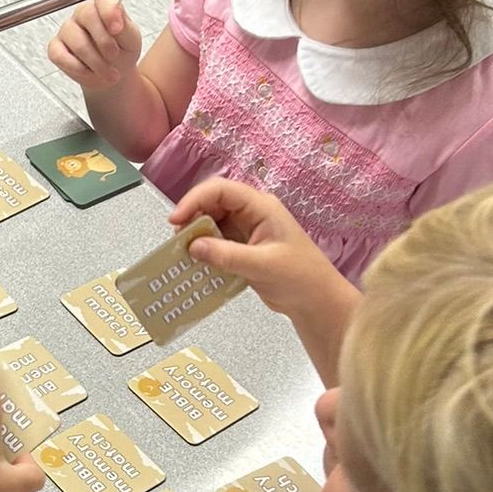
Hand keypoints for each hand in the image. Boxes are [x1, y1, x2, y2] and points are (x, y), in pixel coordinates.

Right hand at [47, 0, 142, 90]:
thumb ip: (125, 26)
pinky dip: (79, 69)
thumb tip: (116, 15)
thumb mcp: (131, 40)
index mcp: (103, 6)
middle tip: (115, 56)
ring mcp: (67, 30)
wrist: (112, 75)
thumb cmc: (122, 53)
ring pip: (77, 42)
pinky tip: (90, 72)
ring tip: (109, 72)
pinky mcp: (55, 48)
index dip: (109, 11)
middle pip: (87, 16)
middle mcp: (82, 14)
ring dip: (96, 62)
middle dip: (104, 42)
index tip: (117, 29)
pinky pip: (61, 57)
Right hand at [169, 178, 346, 319]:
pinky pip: (215, 243)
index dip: (194, 200)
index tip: (175, 220)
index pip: (221, 190)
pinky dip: (203, 252)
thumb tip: (193, 246)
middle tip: (177, 242)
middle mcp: (251, 213)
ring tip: (183, 255)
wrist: (317, 302)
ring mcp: (246, 231)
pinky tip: (195, 264)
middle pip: (212, 204)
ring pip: (211, 224)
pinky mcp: (242, 249)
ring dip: (196, 237)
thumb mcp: (262, 265)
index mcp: (261, 207)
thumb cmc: (301, 277)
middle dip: (192, 219)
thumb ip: (226, 255)